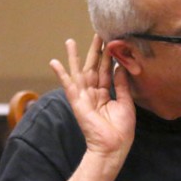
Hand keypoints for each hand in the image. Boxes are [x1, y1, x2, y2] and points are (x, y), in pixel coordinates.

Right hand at [49, 36, 135, 165]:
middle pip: (93, 67)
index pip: (106, 71)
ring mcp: (84, 98)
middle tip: (97, 33)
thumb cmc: (121, 130)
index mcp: (105, 95)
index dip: (108, 57)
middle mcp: (93, 94)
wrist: (113, 147)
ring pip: (79, 73)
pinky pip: (68, 86)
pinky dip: (61, 74)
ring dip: (74, 57)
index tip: (111, 41)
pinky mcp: (77, 103)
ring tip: (70, 41)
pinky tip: (54, 62)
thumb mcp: (126, 103)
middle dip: (94, 51)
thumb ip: (122, 85)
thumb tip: (120, 66)